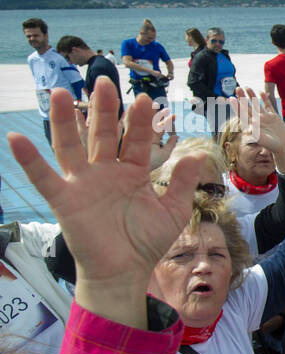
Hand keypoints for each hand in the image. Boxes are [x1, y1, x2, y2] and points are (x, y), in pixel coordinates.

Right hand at [6, 88, 202, 327]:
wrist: (124, 272)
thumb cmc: (146, 242)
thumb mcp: (172, 211)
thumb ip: (181, 183)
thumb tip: (198, 155)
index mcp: (133, 173)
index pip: (136, 140)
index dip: (140, 122)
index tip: (145, 100)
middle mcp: (106, 172)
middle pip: (103, 134)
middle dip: (104, 109)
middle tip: (106, 82)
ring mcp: (83, 183)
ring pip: (72, 146)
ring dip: (65, 121)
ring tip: (61, 93)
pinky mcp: (65, 200)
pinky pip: (44, 177)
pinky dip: (29, 159)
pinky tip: (16, 139)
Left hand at [237, 88, 284, 169]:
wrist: (283, 147)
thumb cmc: (272, 146)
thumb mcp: (264, 140)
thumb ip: (257, 133)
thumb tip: (251, 124)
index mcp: (252, 125)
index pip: (242, 114)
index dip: (236, 106)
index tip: (231, 98)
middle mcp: (257, 120)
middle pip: (247, 106)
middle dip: (242, 98)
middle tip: (237, 88)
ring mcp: (265, 118)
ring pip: (256, 104)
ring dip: (251, 96)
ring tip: (246, 87)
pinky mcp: (273, 117)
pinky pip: (268, 106)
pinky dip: (265, 99)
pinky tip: (260, 92)